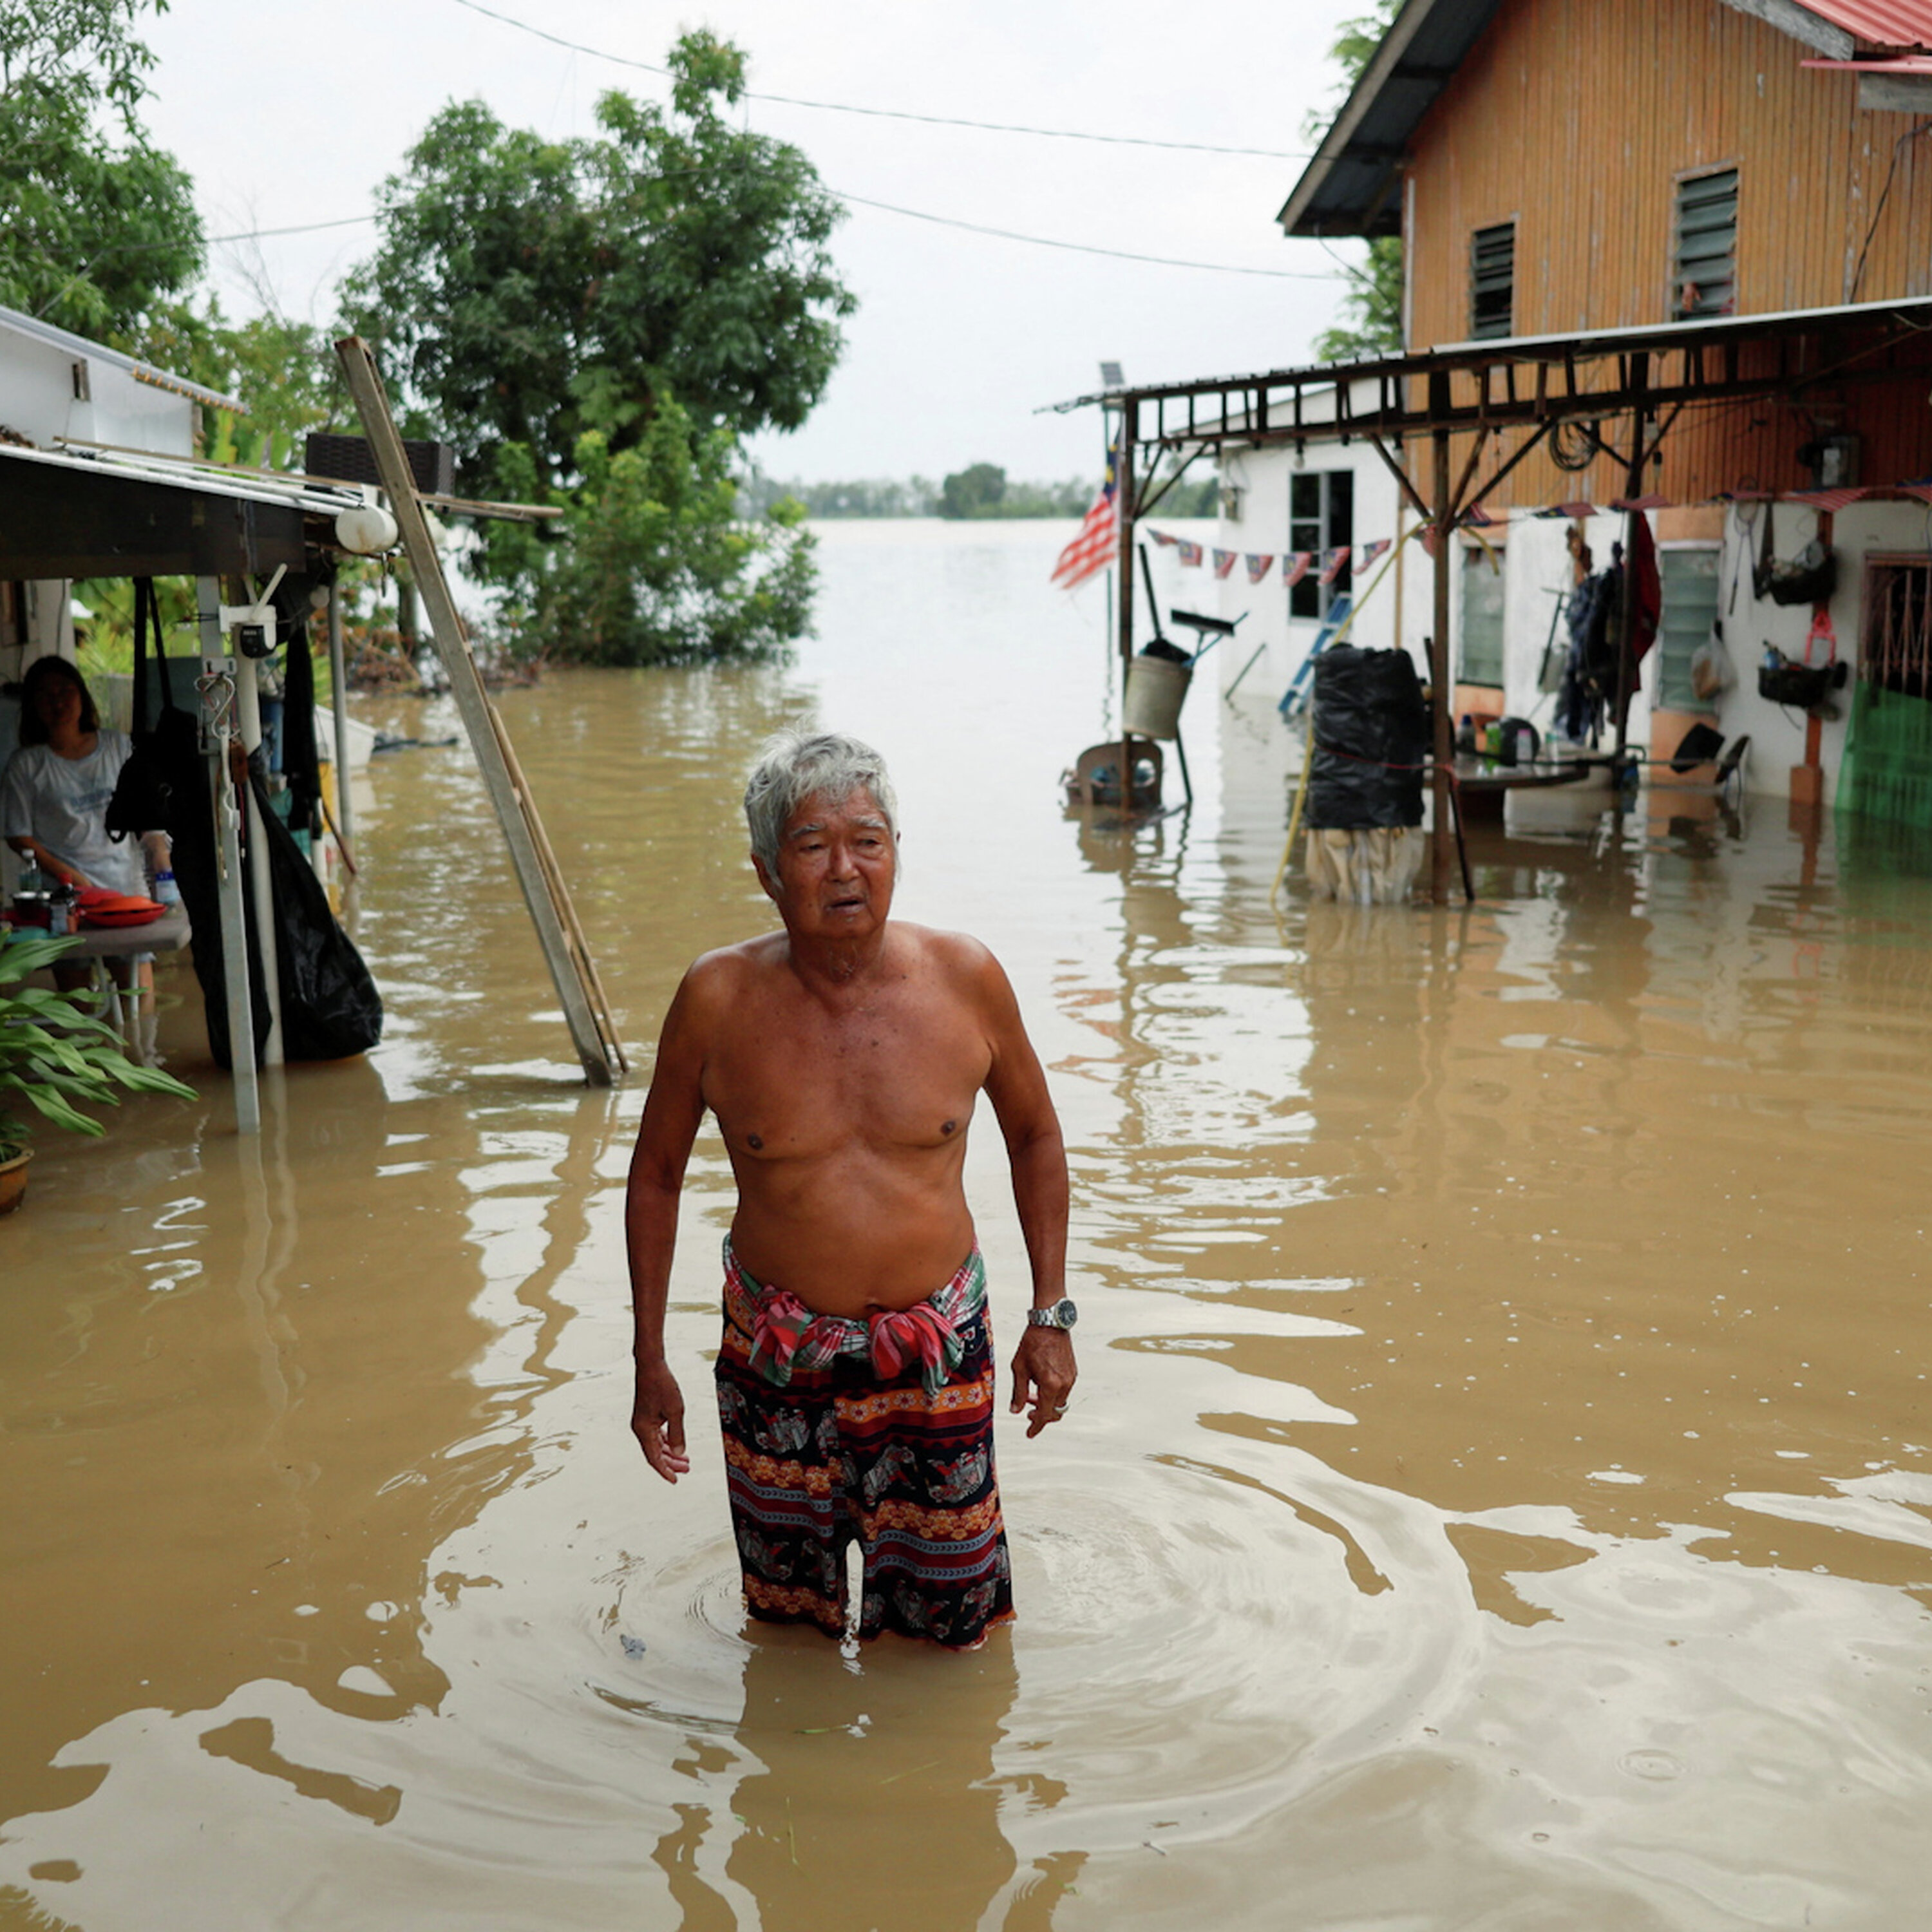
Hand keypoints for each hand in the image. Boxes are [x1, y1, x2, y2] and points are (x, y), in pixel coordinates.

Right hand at [632, 1358, 689, 1481]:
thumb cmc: (662, 1386)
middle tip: (687, 1469)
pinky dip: (667, 1441)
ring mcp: (643, 1422)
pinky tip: (676, 1444)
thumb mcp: (675, 1411)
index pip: (654, 1458)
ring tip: (685, 1460)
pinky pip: (657, 1434)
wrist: (652, 1366)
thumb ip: (678, 1434)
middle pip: (655, 1453)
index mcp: (643, 1430)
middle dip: (671, 1463)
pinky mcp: (647, 1415)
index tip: (676, 1480)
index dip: (665, 1471)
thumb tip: (680, 1453)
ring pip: (656, 1444)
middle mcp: (640, 1428)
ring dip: (670, 1452)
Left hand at [1010, 1325, 1075, 1438]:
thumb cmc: (1032, 1343)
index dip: (1036, 1426)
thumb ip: (1018, 1392)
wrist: (1050, 1323)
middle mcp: (1064, 1383)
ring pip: (1060, 1401)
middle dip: (1042, 1416)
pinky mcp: (1073, 1371)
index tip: (1029, 1433)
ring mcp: (1071, 1378)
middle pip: (1056, 1412)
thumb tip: (1015, 1410)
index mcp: (1051, 1384)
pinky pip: (1064, 1390)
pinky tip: (1040, 1383)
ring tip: (1031, 1394)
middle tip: (1028, 1412)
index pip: (1045, 1414)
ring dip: (1046, 1403)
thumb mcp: (1019, 1368)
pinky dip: (1053, 1393)